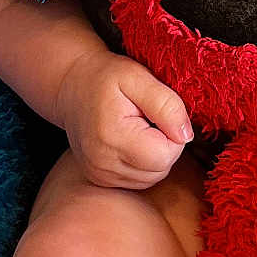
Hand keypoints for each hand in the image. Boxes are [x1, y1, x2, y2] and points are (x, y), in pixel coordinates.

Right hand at [54, 48, 192, 189]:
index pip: (165, 155)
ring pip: (152, 178)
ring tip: (139, 128)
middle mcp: (102, 163)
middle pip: (160, 170)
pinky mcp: (100, 179)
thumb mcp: (137, 77)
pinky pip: (138, 180)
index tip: (158, 113)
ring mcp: (99, 174)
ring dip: (154, 155)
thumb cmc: (106, 77)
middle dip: (165, 146)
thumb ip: (166, 104)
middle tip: (148, 118)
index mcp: (112, 137)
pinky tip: (131, 141)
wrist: (71, 85)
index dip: (173, 134)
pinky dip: (143, 163)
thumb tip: (186, 136)